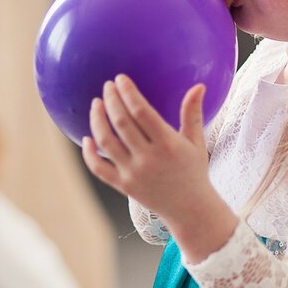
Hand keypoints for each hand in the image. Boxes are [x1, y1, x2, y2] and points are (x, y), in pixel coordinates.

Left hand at [81, 75, 237, 262]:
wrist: (189, 209)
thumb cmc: (193, 171)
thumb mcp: (196, 141)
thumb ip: (193, 113)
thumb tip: (199, 85)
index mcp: (168, 144)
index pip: (141, 112)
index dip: (128, 93)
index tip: (120, 79)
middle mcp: (148, 158)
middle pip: (121, 123)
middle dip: (111, 100)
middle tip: (107, 85)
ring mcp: (133, 173)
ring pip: (106, 142)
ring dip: (97, 120)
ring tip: (96, 104)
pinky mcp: (123, 186)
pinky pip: (99, 168)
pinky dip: (89, 153)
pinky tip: (88, 137)